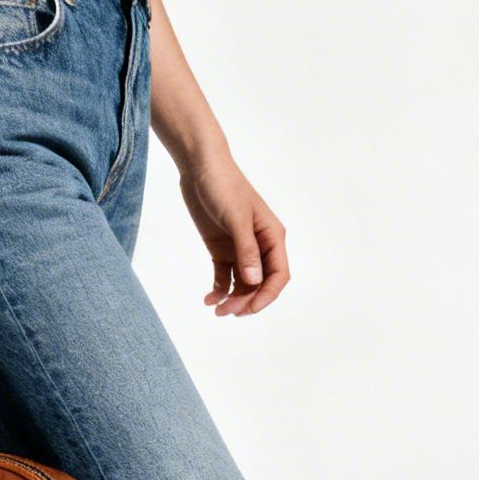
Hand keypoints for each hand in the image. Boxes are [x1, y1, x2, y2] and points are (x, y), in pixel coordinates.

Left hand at [178, 155, 289, 316]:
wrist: (200, 167)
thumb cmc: (224, 186)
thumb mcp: (236, 218)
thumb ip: (246, 251)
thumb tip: (254, 281)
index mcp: (272, 237)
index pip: (278, 275)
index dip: (267, 295)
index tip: (249, 308)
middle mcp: (260, 246)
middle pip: (261, 283)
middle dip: (247, 300)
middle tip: (227, 312)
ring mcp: (240, 248)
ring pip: (243, 283)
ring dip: (233, 299)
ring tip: (217, 310)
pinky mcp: (222, 249)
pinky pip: (225, 276)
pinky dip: (219, 290)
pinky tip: (209, 299)